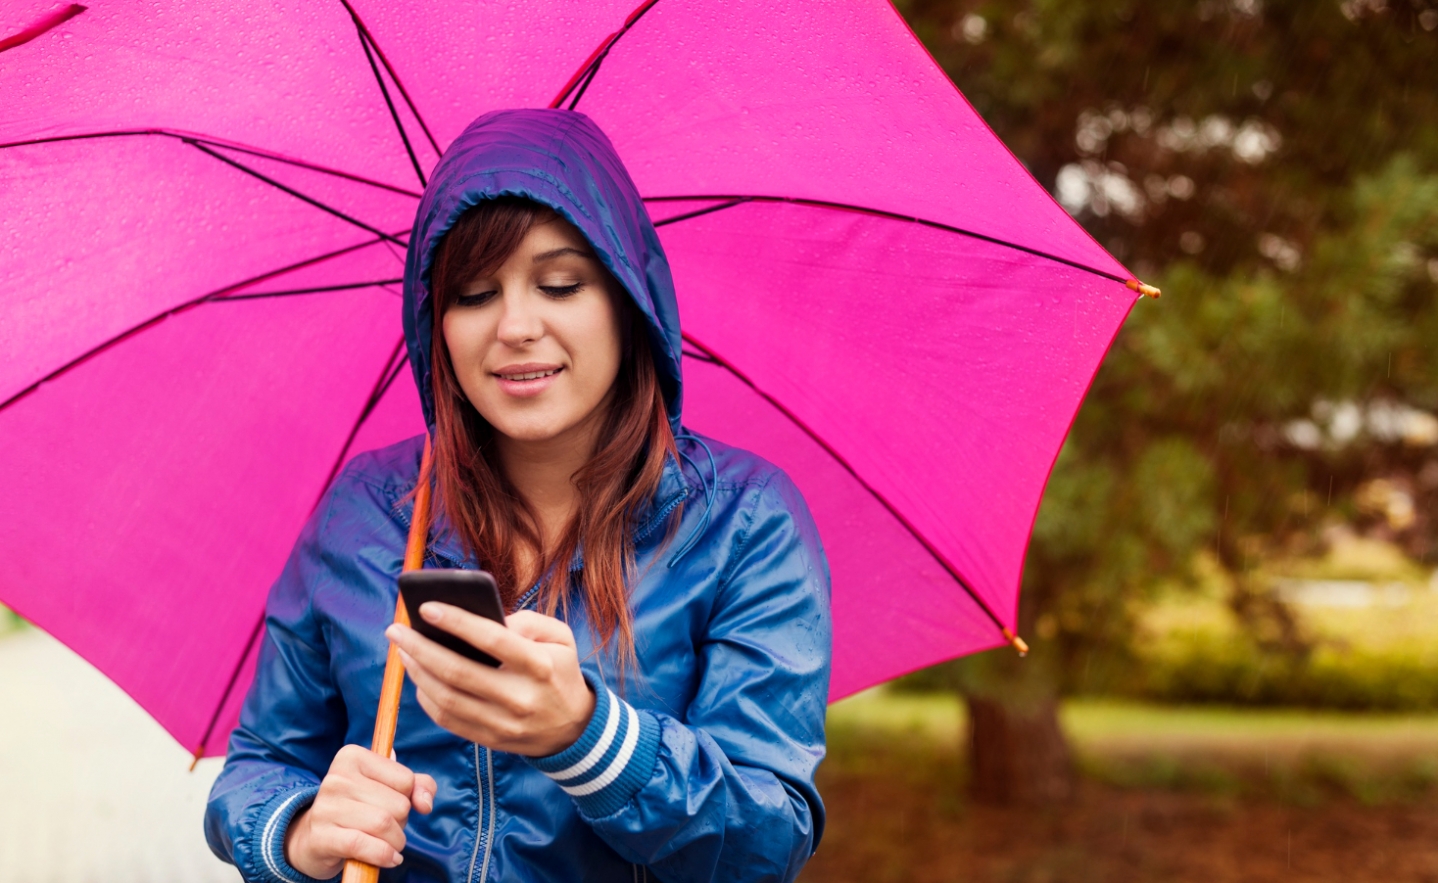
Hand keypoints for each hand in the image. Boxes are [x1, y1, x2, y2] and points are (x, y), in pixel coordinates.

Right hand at [284, 744, 435, 878]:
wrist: (313, 838)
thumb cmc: (359, 808)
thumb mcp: (388, 788)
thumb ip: (418, 786)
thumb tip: (425, 804)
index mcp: (352, 756)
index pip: (405, 780)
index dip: (407, 798)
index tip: (391, 804)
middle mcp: (336, 777)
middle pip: (398, 805)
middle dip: (402, 823)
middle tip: (387, 828)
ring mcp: (326, 807)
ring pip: (384, 825)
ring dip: (396, 842)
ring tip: (389, 845)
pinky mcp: (321, 836)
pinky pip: (363, 845)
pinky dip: (383, 856)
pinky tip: (388, 858)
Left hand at [386, 606, 595, 755]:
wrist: (573, 728)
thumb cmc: (559, 671)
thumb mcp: (560, 637)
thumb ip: (528, 621)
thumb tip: (485, 618)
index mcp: (539, 666)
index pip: (492, 640)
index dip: (457, 622)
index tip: (427, 607)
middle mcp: (519, 697)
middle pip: (458, 672)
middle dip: (420, 648)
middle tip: (396, 629)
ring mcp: (502, 723)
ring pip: (446, 698)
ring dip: (417, 673)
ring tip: (403, 650)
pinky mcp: (489, 740)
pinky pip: (447, 720)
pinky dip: (425, 698)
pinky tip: (418, 677)